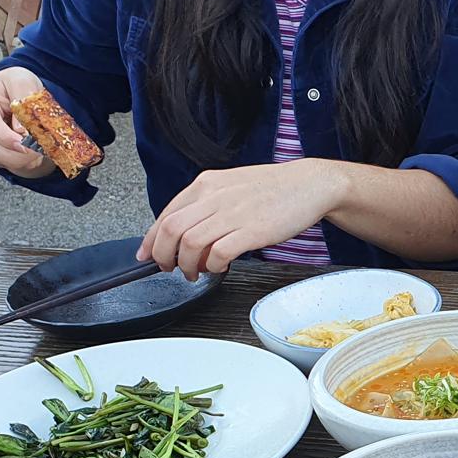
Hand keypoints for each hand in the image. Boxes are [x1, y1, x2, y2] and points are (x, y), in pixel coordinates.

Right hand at [0, 66, 56, 177]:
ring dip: (28, 157)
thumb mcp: (22, 80)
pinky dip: (25, 160)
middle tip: (45, 144)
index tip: (27, 143)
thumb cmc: (15, 85)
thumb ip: (23, 99)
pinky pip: (10, 165)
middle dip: (25, 151)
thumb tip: (22, 130)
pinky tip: (31, 147)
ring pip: (6, 161)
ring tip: (41, 143)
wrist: (12, 94)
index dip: (9, 139)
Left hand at [138, 161, 346, 279]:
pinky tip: (218, 268)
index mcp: (206, 184)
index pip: (166, 214)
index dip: (151, 239)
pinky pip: (218, 253)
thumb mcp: (230, 187)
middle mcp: (214, 196)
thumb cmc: (273, 189)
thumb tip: (184, 234)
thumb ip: (206, 206)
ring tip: (194, 273)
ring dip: (186, 265)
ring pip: (189, 243)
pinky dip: (213, 265)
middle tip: (169, 268)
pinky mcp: (251, 230)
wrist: (309, 185)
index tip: (147, 254)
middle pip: (171, 230)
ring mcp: (232, 213)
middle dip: (163, 256)